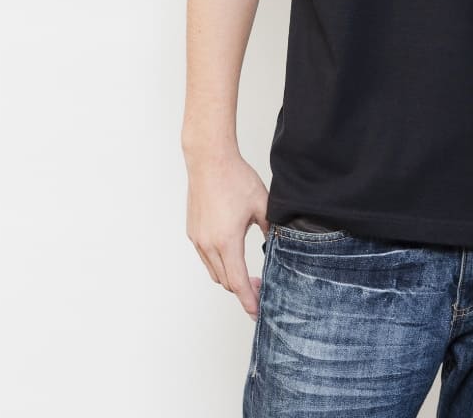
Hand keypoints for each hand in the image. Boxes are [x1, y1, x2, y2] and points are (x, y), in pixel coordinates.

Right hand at [184, 148, 269, 319]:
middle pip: (226, 281)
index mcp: (227, 241)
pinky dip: (220, 263)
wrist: (209, 161)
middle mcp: (208, 245)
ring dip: (230, 277)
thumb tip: (279, 244)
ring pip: (214, 271)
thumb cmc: (236, 179)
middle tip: (261, 288)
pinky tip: (233, 254)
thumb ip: (271, 229)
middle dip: (243, 290)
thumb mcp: (262, 204)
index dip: (248, 300)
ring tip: (248, 274)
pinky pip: (207, 258)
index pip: (237, 282)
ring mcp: (198, 240)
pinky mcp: (193, 232)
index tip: (257, 312)